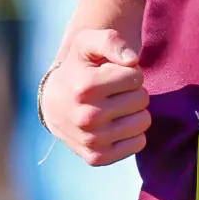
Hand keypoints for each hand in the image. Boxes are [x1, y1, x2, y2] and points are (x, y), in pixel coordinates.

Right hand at [41, 30, 150, 165]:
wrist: (55, 105)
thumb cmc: (78, 68)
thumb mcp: (88, 44)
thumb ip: (111, 41)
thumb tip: (132, 59)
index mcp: (85, 87)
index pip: (136, 77)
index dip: (129, 73)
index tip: (112, 74)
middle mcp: (87, 116)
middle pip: (142, 99)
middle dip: (133, 91)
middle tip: (115, 91)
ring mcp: (92, 140)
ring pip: (143, 121)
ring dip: (134, 112)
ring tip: (116, 106)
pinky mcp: (97, 157)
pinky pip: (139, 143)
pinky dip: (133, 133)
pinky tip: (116, 124)